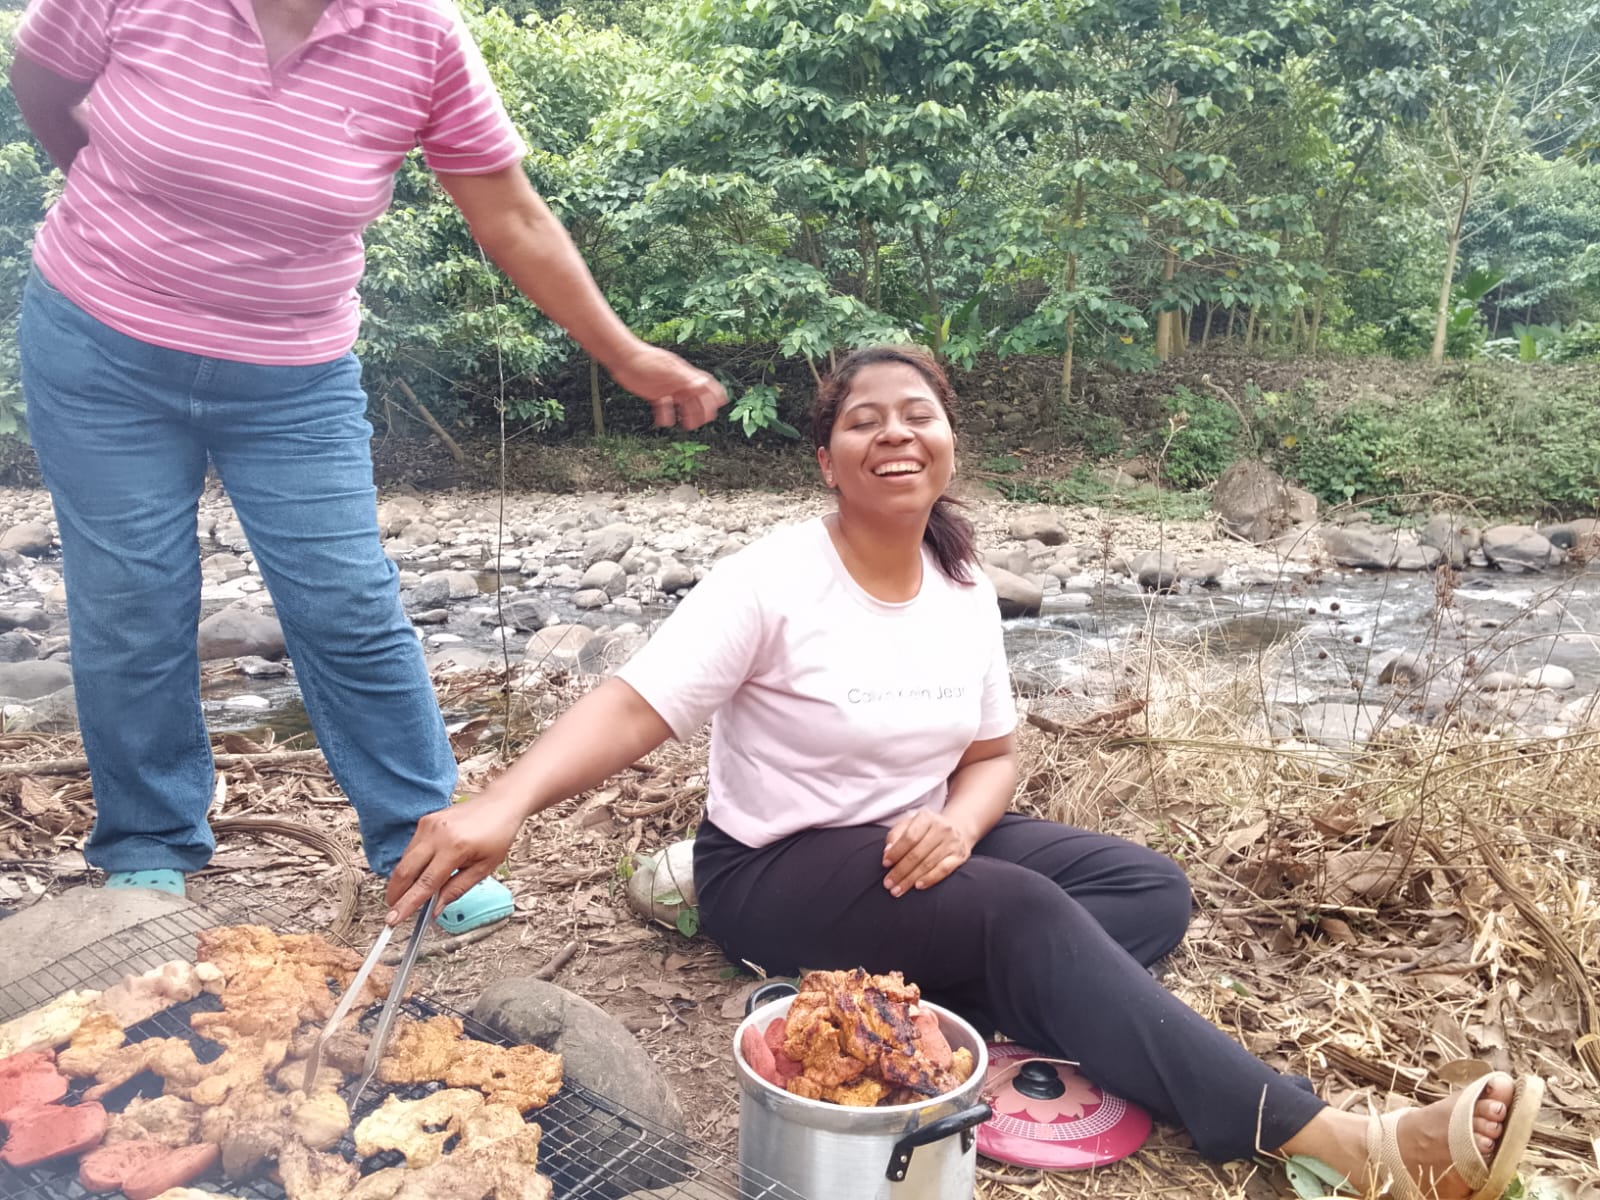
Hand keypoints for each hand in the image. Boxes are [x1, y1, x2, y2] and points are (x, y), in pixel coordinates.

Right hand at [384, 792, 526, 923]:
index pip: (425, 883)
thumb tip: (436, 909)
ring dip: (403, 880)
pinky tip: (418, 874)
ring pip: (405, 860)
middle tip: (393, 911)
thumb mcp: (484, 868)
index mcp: (455, 847)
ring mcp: (429, 825)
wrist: (500, 804)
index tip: (394, 919)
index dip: (407, 904)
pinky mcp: (425, 821)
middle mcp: (437, 834)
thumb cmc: (497, 834)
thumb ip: (457, 889)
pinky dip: (411, 864)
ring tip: (408, 895)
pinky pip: (411, 848)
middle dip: (396, 894)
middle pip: (405, 871)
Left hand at [607, 342, 726, 429]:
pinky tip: (664, 422)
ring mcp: (667, 388)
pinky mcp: (654, 394)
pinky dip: (666, 415)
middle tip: (703, 422)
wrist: (623, 357)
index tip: (721, 404)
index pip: (705, 384)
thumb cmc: (645, 360)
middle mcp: (678, 382)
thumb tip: (702, 385)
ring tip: (686, 426)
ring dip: (686, 415)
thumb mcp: (667, 371)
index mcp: (684, 374)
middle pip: (695, 397)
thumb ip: (684, 379)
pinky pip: (664, 407)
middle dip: (702, 410)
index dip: (715, 393)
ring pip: (682, 404)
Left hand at [882, 811, 972, 896]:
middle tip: (888, 884)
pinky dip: (930, 879)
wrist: (958, 828)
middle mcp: (941, 828)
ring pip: (928, 864)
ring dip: (911, 879)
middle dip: (900, 871)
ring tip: (898, 890)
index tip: (885, 864)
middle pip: (917, 853)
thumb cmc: (926, 829)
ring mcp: (952, 842)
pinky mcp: (960, 856)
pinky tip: (918, 886)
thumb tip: (887, 853)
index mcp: (926, 818)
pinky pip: (944, 870)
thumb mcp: (909, 825)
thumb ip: (895, 836)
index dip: (896, 852)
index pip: (909, 837)